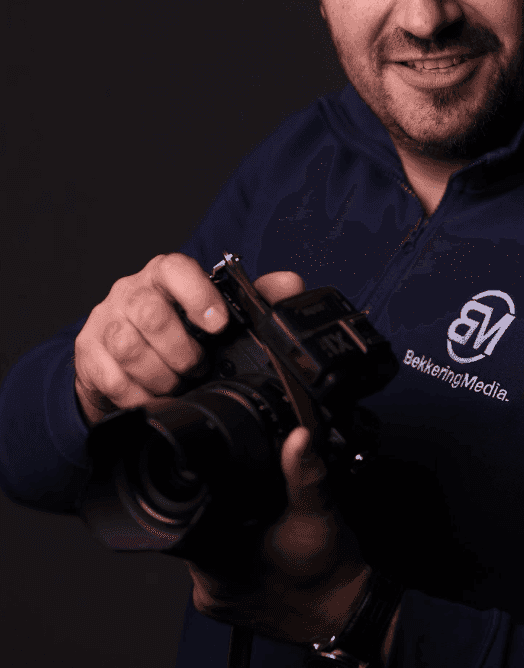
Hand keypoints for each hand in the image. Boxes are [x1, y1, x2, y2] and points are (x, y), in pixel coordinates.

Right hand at [73, 253, 303, 425]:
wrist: (126, 361)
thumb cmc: (179, 332)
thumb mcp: (219, 314)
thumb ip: (257, 297)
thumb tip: (292, 284)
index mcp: (166, 276)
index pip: (175, 269)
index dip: (196, 295)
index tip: (218, 324)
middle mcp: (131, 292)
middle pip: (148, 312)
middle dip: (179, 349)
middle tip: (198, 367)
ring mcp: (106, 321)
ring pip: (128, 346)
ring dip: (160, 374)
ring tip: (178, 384)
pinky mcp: (88, 353)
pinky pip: (110, 377)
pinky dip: (138, 395)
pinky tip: (155, 398)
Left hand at [185, 423, 371, 644]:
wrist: (346, 615)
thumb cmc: (330, 573)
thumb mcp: (317, 513)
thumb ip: (304, 473)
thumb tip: (298, 439)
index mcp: (218, 564)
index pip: (191, 517)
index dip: (206, 495)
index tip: (229, 490)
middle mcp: (210, 587)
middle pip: (197, 532)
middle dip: (218, 515)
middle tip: (253, 512)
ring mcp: (217, 602)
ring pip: (206, 552)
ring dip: (224, 537)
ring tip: (256, 531)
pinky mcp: (227, 609)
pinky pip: (217, 573)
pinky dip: (231, 559)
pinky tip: (256, 552)